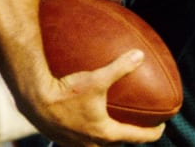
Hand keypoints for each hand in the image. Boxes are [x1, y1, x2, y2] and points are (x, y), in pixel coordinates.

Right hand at [14, 49, 163, 146]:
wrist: (32, 100)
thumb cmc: (65, 91)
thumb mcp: (96, 78)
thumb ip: (120, 67)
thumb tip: (140, 55)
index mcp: (104, 132)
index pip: (135, 137)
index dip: (151, 133)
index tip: (162, 127)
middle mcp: (90, 142)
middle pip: (115, 144)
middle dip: (129, 137)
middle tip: (139, 126)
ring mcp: (73, 143)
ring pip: (97, 144)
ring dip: (107, 137)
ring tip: (113, 126)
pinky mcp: (59, 138)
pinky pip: (79, 140)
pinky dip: (88, 134)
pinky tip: (84, 121)